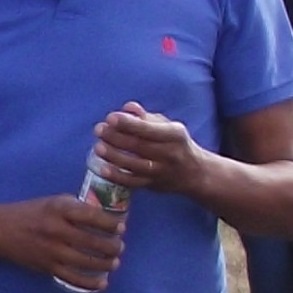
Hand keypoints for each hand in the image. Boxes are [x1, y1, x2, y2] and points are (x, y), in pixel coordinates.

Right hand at [0, 195, 125, 292]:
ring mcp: (51, 250)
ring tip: (114, 262)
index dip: (111, 224)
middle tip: (120, 247)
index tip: (121, 228)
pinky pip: (73, 278)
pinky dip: (90, 283)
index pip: (93, 216)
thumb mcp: (53, 201)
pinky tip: (102, 282)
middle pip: (93, 241)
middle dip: (112, 246)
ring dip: (106, 264)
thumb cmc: (30, 212)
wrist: (0, 229)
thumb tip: (104, 215)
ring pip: (87, 262)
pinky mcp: (47, 266)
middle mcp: (56, 229)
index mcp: (59, 209)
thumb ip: (76, 207)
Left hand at [91, 102, 208, 198]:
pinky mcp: (152, 185)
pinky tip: (102, 168)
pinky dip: (116, 176)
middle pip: (138, 146)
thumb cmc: (176, 143)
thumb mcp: (168, 126)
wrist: (194, 173)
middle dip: (115, 137)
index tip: (110, 117)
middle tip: (99, 130)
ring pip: (133, 165)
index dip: (128, 123)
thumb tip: (127, 107)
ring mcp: (160, 171)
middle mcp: (169, 154)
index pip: (148, 129)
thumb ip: (146, 117)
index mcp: (174, 135)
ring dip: (113, 156)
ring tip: (98, 146)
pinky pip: (132, 182)